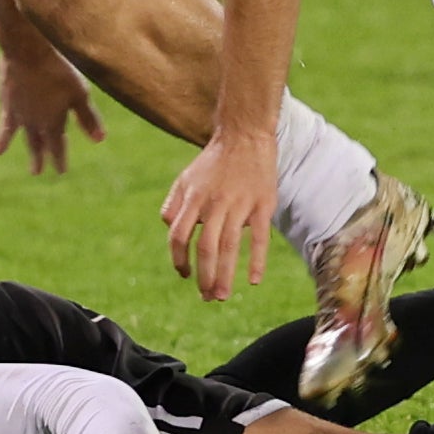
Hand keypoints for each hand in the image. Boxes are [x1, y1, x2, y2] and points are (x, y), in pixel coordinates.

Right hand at [0, 44, 105, 173]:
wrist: (27, 51)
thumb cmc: (58, 69)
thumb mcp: (79, 93)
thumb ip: (88, 118)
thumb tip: (100, 140)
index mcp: (54, 121)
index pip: (58, 146)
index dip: (59, 158)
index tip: (60, 171)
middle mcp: (36, 123)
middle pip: (40, 143)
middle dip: (42, 157)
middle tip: (38, 172)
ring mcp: (20, 115)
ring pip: (26, 138)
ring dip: (30, 152)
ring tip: (32, 170)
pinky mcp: (7, 104)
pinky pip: (5, 127)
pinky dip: (2, 140)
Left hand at [164, 125, 279, 301]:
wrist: (245, 136)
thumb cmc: (214, 162)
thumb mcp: (185, 179)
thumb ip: (173, 205)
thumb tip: (170, 230)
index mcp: (194, 199)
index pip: (179, 236)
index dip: (179, 259)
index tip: (185, 274)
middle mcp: (215, 203)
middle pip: (206, 247)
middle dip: (204, 276)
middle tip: (206, 297)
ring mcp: (240, 204)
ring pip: (230, 247)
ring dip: (225, 275)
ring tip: (221, 296)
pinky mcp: (263, 205)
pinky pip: (260, 238)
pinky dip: (256, 261)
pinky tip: (253, 281)